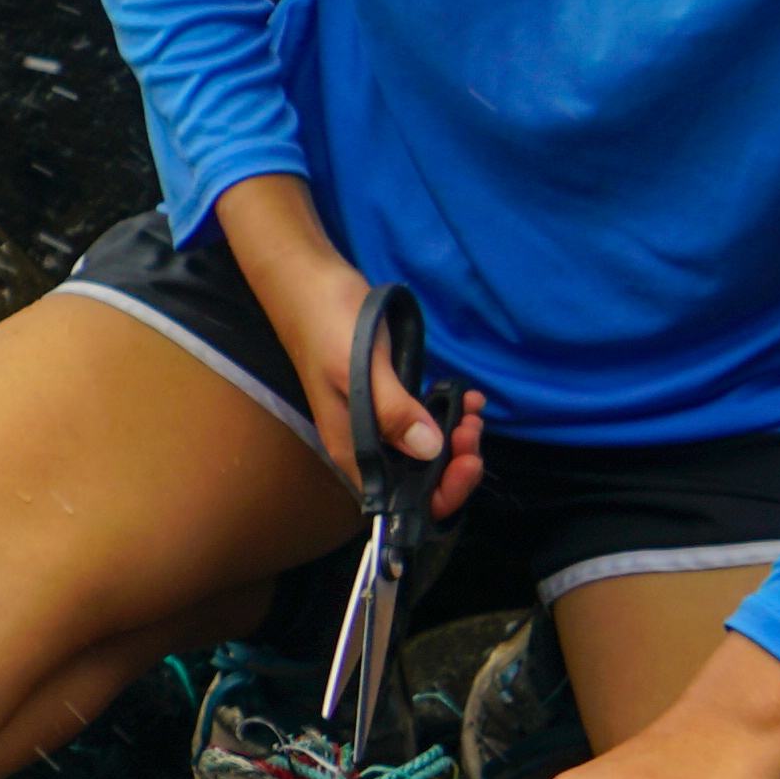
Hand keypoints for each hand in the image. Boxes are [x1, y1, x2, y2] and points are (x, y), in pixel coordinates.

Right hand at [205, 180, 480, 516]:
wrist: (307, 278)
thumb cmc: (326, 322)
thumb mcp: (358, 366)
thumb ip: (391, 410)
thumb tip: (428, 451)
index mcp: (352, 447)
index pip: (398, 500)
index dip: (439, 493)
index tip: (466, 461)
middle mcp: (365, 443)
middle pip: (416, 478)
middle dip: (454, 463)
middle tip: (472, 427)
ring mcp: (376, 420)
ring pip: (423, 451)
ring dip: (454, 438)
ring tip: (472, 409)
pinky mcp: (386, 397)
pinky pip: (422, 421)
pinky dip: (447, 415)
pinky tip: (464, 395)